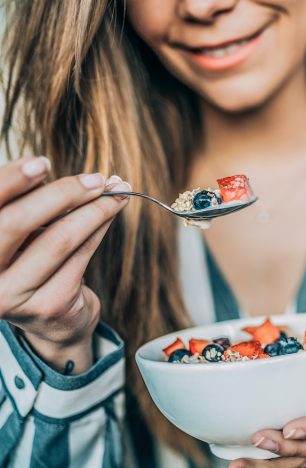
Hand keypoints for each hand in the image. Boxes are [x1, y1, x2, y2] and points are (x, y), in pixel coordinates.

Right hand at [0, 156, 129, 373]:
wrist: (52, 320)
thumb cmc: (31, 261)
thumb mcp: (19, 231)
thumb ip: (24, 203)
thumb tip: (47, 165)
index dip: (10, 181)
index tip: (42, 163)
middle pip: (17, 223)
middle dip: (61, 194)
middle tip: (96, 178)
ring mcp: (11, 295)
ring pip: (58, 239)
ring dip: (94, 210)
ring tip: (116, 191)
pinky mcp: (47, 304)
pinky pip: (81, 255)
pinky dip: (100, 227)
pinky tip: (113, 210)